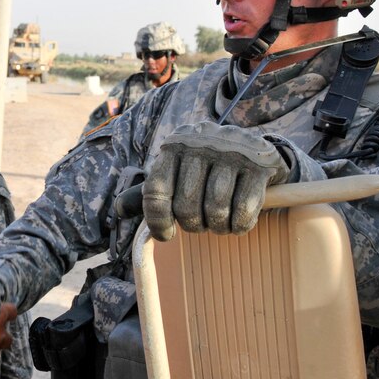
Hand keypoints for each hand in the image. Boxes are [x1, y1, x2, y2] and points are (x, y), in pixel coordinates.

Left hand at [144, 122, 289, 238]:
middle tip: (202, 223)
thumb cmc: (208, 167)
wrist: (257, 149)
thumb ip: (153, 191)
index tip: (166, 235)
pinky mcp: (259, 165)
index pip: (155, 190)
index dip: (157, 221)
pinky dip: (239, 225)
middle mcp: (201, 143)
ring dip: (218, 227)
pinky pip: (243, 210)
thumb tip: (119, 210)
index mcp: (175, 145)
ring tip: (220, 223)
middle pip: (186, 206)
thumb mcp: (178, 171)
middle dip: (193, 226)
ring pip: (215, 210)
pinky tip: (238, 221)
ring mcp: (232, 151)